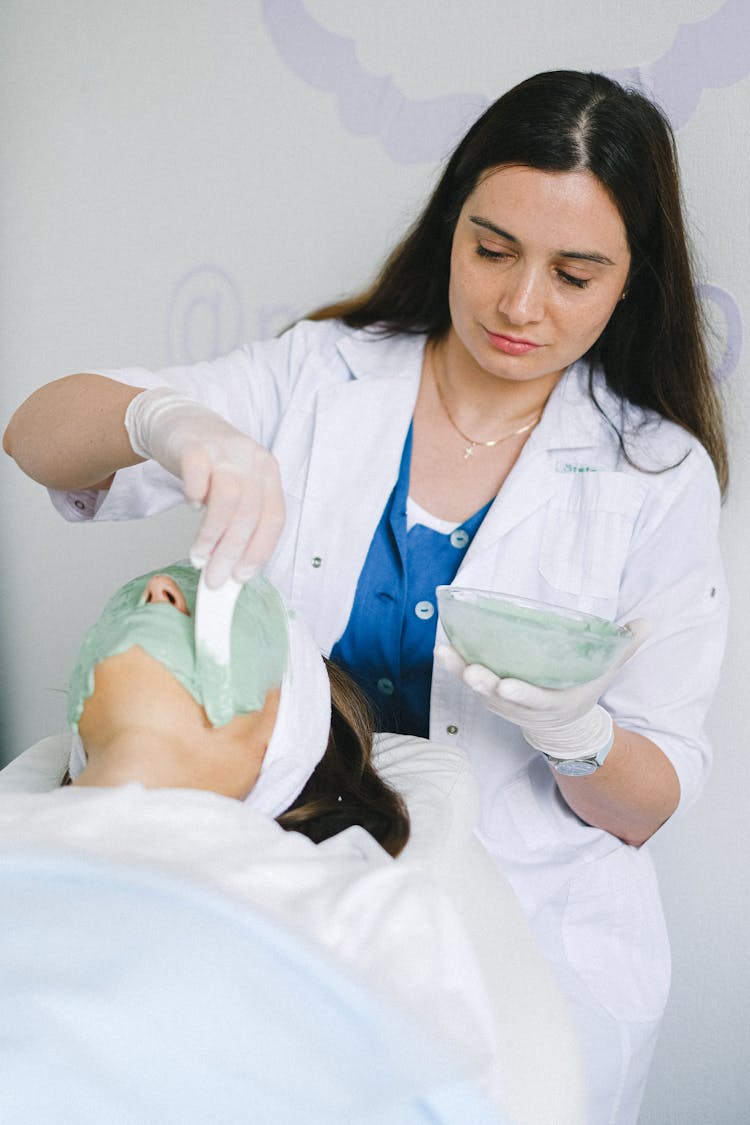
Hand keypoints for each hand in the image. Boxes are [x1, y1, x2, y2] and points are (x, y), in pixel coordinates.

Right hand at [125, 387, 284, 586]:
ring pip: (228, 498)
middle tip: (214, 577)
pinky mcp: (194, 445)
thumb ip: (238, 521)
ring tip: (199, 554)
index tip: (241, 577)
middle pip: (250, 513)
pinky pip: (198, 472)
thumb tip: (231, 569)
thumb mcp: (235, 486)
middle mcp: (252, 459)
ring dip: (212, 534)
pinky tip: (191, 507)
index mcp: (268, 473)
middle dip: (231, 552)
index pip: (274, 518)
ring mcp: (224, 450)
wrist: (180, 421)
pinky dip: (195, 495)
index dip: (260, 551)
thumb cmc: (211, 462)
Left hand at [436, 619, 649, 759]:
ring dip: (460, 672)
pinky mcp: (490, 696)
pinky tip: (442, 647)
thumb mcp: (607, 671)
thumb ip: (625, 647)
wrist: (562, 725)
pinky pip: (469, 683)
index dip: (521, 695)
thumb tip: (648, 622)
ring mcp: (505, 704)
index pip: (538, 701)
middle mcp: (526, 708)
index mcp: (555, 702)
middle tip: (470, 670)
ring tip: (443, 652)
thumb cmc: (583, 689)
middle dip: (483, 684)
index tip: (506, 685)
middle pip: (500, 698)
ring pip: (479, 690)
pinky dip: (455, 668)